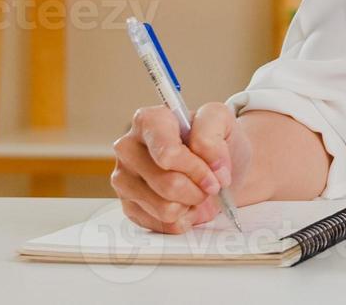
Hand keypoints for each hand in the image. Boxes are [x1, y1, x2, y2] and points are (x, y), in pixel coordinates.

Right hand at [111, 102, 250, 233]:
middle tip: (210, 183)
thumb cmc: (214, 140)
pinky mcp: (128, 206)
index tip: (216, 174)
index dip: (196, 169)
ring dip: (192, 204)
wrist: (215, 166)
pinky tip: (185, 202)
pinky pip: (162, 224)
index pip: (167, 154)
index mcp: (148, 121)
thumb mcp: (221, 120)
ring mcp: (124, 179)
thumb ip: (212, 132)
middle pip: (169, 184)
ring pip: (165, 208)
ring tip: (196, 190)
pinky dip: (183, 218)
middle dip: (199, 188)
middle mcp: (128, 148)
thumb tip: (210, 161)